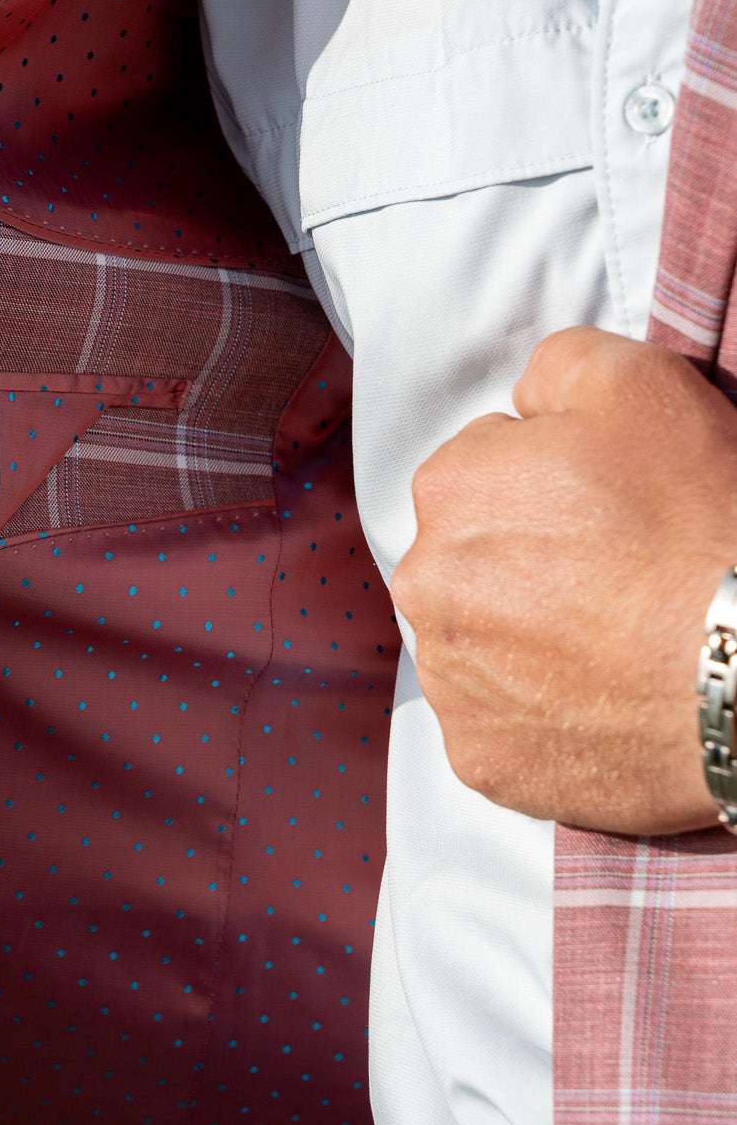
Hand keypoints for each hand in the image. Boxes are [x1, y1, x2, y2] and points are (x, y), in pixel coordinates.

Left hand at [390, 326, 736, 835]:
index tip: (612, 504)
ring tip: (617, 640)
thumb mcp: (638, 381)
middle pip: (474, 557)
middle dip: (531, 558)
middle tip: (620, 573)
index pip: (487, 466)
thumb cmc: (698, 517)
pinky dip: (544, 713)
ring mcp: (451, 681)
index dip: (555, 479)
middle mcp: (425, 585)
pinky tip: (605, 698)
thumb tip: (527, 403)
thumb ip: (558, 367)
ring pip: (484, 640)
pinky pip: (503, 723)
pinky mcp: (483, 757)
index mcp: (448, 488)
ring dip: (531, 635)